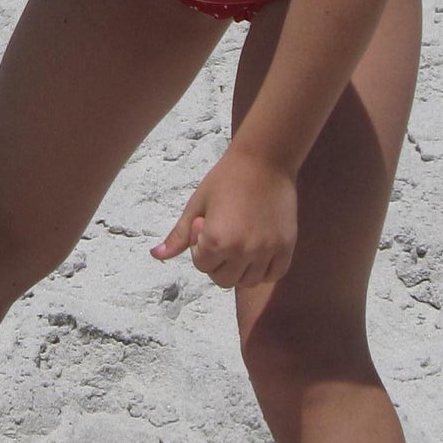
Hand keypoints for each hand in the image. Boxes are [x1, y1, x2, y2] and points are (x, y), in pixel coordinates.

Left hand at [152, 148, 297, 290]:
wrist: (265, 160)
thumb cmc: (226, 178)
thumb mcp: (197, 205)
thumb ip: (179, 235)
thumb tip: (156, 255)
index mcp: (216, 241)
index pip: (201, 266)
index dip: (200, 247)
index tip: (207, 223)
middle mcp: (243, 251)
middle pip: (223, 279)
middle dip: (217, 262)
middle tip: (223, 234)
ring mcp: (267, 251)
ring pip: (248, 281)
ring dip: (240, 269)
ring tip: (240, 241)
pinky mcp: (286, 247)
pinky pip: (273, 274)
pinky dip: (263, 270)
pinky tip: (257, 250)